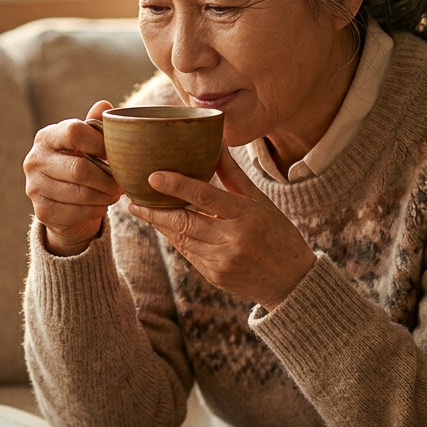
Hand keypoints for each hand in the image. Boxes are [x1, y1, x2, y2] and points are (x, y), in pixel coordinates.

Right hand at [24, 100, 123, 255]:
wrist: (62, 202)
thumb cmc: (79, 164)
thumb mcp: (86, 144)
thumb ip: (94, 126)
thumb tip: (104, 105)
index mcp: (46, 137)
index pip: (75, 132)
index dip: (99, 142)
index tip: (114, 153)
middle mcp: (34, 160)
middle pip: (80, 169)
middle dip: (107, 178)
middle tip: (122, 182)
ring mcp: (35, 187)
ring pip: (81, 194)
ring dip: (105, 196)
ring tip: (115, 193)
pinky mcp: (41, 212)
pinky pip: (77, 213)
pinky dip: (96, 210)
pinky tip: (101, 205)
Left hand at [128, 148, 314, 309]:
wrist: (292, 282)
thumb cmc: (278, 234)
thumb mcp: (261, 202)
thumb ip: (234, 176)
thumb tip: (216, 144)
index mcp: (246, 215)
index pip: (206, 197)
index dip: (178, 186)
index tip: (153, 176)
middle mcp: (232, 239)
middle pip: (184, 221)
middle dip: (155, 211)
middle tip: (133, 199)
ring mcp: (222, 261)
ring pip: (181, 239)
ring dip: (160, 224)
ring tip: (142, 210)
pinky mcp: (214, 276)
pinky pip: (188, 254)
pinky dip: (176, 239)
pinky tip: (165, 228)